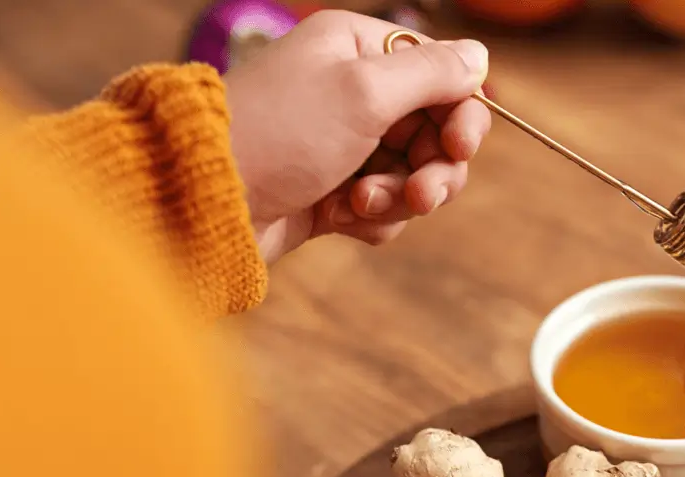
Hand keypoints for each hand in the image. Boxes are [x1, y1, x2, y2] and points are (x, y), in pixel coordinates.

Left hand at [223, 10, 491, 262]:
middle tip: (422, 195)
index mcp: (358, 50)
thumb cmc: (279, 133)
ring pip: (415, 175)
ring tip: (361, 205)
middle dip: (434, 168)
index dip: (461, 113)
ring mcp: (343, 145)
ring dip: (401, 196)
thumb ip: (432, 73)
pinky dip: (372, 217)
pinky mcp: (333, 192)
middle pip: (435, 132)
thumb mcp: (364, 91)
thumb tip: (480, 55)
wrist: (205, 201)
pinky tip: (339, 218)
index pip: (441, 75)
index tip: (460, 146)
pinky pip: (384, 207)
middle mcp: (353, 92)